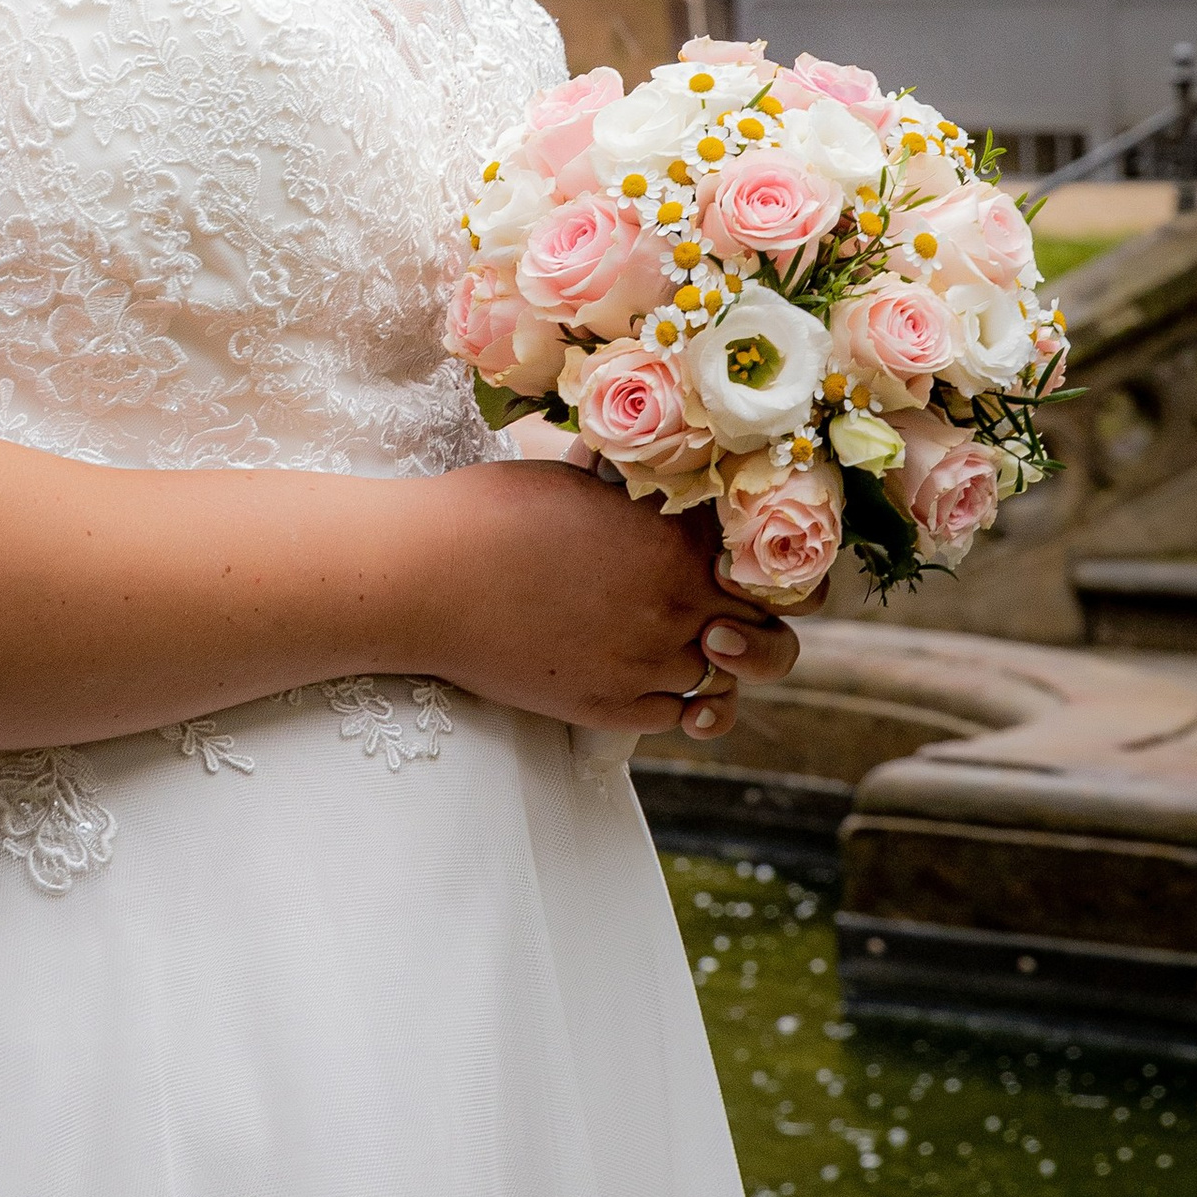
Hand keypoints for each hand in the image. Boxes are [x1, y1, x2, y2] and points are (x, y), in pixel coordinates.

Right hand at [429, 459, 800, 738]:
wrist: (426, 576)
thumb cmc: (494, 511)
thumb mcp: (585, 482)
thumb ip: (646, 500)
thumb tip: (671, 486)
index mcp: (677, 542)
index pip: (770, 566)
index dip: (769, 564)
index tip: (751, 561)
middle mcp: (676, 606)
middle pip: (768, 637)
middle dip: (757, 625)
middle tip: (728, 611)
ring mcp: (646, 663)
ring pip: (721, 679)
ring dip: (712, 662)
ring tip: (687, 640)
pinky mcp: (609, 707)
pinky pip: (675, 714)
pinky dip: (676, 698)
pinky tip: (656, 674)